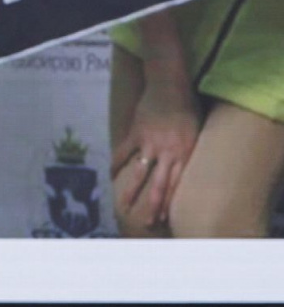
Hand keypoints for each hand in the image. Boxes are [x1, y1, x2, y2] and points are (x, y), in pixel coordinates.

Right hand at [111, 80, 199, 225]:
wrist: (169, 84)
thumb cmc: (186, 106)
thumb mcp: (195, 131)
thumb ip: (186, 151)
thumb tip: (182, 169)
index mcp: (184, 152)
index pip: (177, 183)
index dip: (170, 202)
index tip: (165, 217)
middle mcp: (168, 151)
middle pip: (159, 184)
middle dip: (153, 205)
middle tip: (148, 222)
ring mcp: (149, 143)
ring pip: (139, 173)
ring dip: (130, 191)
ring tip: (123, 206)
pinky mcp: (136, 133)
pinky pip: (123, 153)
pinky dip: (116, 165)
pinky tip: (110, 176)